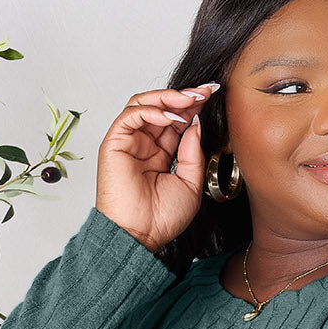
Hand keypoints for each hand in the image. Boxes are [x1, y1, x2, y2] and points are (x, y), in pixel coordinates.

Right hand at [95, 80, 221, 253]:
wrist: (141, 236)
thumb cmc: (162, 219)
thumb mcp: (191, 183)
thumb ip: (193, 152)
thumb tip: (195, 123)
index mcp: (160, 155)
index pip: (175, 121)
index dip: (193, 106)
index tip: (212, 95)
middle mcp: (143, 145)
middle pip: (161, 107)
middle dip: (185, 96)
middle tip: (205, 91)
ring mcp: (128, 142)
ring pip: (144, 104)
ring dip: (169, 98)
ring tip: (190, 99)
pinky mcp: (115, 143)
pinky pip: (132, 115)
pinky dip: (153, 111)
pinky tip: (172, 118)